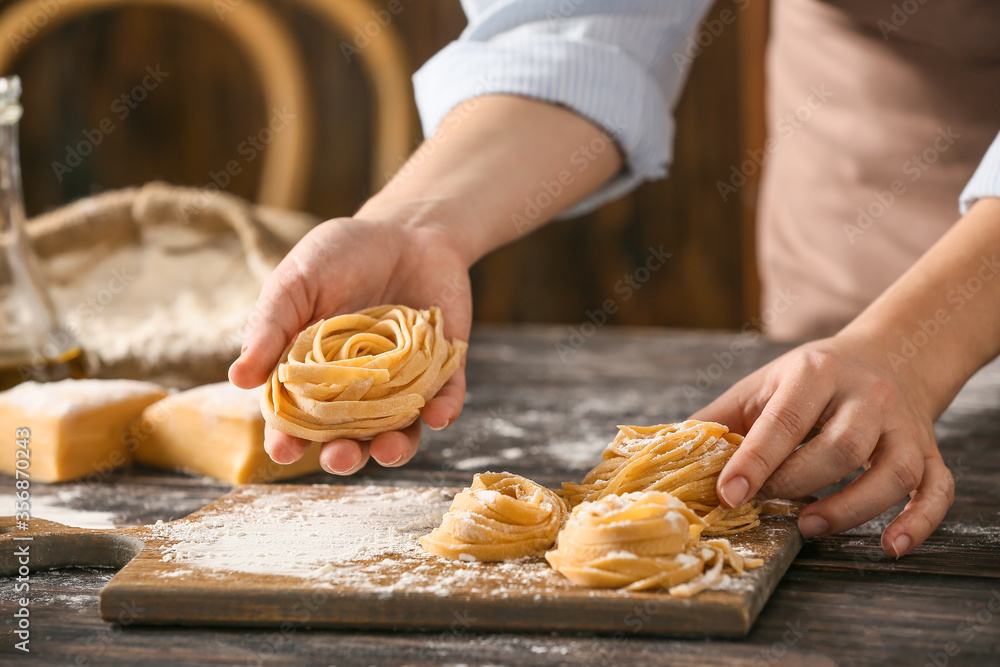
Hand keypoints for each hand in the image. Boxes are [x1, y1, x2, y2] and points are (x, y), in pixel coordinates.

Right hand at [229, 215, 470, 474]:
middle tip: (340, 457)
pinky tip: (437, 415)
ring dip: (395, 449)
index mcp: (313, 376)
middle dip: (343, 456)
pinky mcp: (443, 371)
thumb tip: (237, 379)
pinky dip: (443, 412)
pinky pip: (445, 401)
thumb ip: (270, 326)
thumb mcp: (298, 282)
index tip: (284, 451)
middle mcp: (358, 391)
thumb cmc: (342, 255)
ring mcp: (402, 384)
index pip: (297, 420)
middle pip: (348, 438)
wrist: (408, 229)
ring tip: (389, 450)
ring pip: (399, 432)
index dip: (288, 440)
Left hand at [692, 334, 954, 556]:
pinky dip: (919, 522)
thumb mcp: (761, 386)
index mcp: (815, 373)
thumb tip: (667, 453)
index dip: (754, 462)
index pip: (784, 421)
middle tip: (768, 507)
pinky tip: (890, 546)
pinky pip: (937, 490)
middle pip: (840, 448)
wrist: (888, 356)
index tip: (728, 495)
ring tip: (810, 526)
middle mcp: (866, 396)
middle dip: (798, 482)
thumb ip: (719, 421)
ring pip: (893, 471)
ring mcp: (904, 426)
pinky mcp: (930, 452)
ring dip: (851, 507)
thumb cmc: (810, 380)